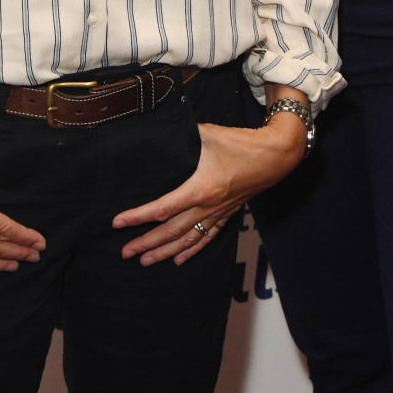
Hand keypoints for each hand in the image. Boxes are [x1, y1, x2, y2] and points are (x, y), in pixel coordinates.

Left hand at [111, 106, 306, 266]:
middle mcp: (207, 206)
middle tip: (125, 253)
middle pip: (171, 231)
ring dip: (164, 252)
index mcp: (200, 188)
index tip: (118, 223)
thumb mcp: (209, 133)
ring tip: (145, 262)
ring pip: (187, 240)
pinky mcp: (228, 214)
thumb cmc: (242, 143)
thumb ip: (184, 135)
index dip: (138, 217)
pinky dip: (191, 250)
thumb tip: (163, 130)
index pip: (162, 208)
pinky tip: (179, 260)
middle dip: (146, 243)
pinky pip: (206, 237)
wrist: (275, 156)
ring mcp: (218, 213)